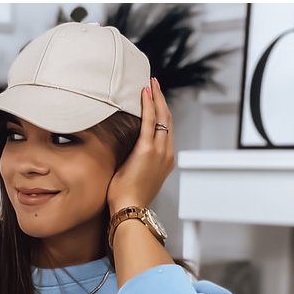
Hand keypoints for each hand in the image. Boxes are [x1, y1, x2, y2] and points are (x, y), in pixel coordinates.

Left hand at [106, 77, 174, 213]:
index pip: (166, 130)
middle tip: (154, 85)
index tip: (156, 100)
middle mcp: (166, 154)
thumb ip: (137, 162)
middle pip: (167, 120)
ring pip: (162, 117)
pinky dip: (148, 104)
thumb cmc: (129, 199)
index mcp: (165, 161)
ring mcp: (159, 151)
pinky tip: (145, 93)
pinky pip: (150, 121)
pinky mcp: (147, 149)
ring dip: (156, 98)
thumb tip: (126, 155)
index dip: (162, 113)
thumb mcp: (137, 177)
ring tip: (150, 84)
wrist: (130, 209)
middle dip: (161, 100)